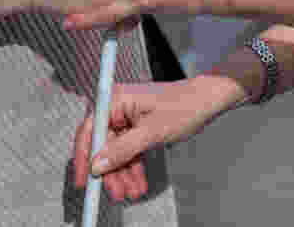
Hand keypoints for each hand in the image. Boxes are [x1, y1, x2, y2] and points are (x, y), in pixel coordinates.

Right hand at [74, 77, 236, 201]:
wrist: (208, 99)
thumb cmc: (184, 106)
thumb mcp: (152, 132)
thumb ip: (123, 149)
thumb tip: (97, 165)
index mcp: (117, 99)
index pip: (89, 130)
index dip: (84, 158)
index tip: (84, 182)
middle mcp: (118, 105)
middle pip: (103, 144)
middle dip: (111, 171)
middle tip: (117, 194)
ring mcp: (128, 116)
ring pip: (117, 151)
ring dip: (124, 173)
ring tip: (133, 193)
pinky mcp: (138, 125)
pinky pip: (129, 149)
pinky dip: (134, 166)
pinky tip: (139, 183)